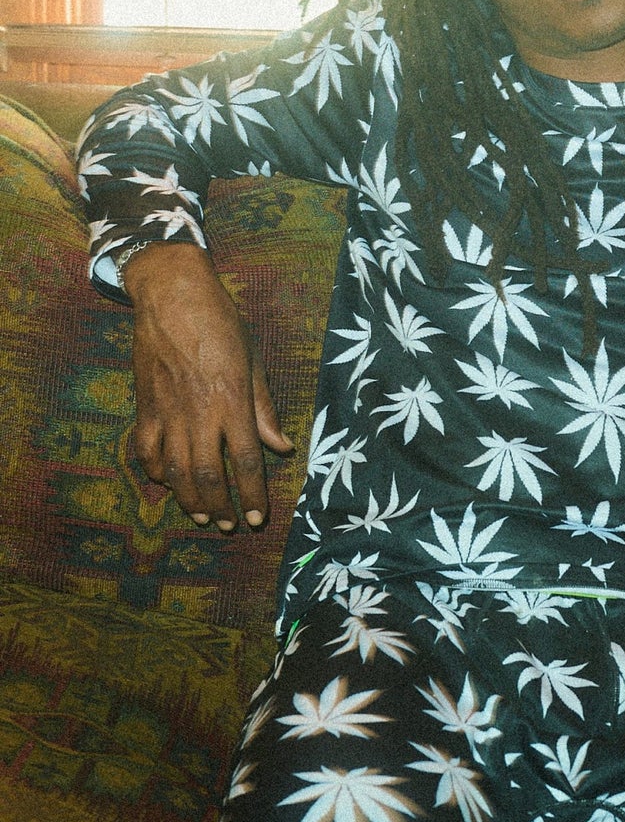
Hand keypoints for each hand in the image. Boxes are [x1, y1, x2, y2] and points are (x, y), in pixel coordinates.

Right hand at [123, 242, 293, 529]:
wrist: (173, 296)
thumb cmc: (222, 324)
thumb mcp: (254, 362)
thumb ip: (265, 409)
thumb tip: (282, 447)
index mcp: (232, 403)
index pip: (246, 462)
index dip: (252, 495)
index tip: (255, 518)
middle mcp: (200, 413)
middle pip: (208, 475)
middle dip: (219, 506)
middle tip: (227, 525)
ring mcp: (169, 411)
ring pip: (175, 469)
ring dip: (188, 498)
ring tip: (201, 514)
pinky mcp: (146, 405)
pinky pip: (146, 449)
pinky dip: (154, 471)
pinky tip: (164, 482)